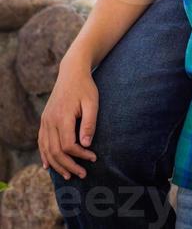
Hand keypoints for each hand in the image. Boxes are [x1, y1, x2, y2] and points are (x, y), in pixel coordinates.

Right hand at [38, 61, 98, 179]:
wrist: (71, 72)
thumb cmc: (85, 87)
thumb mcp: (92, 102)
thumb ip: (89, 123)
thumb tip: (86, 145)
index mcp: (62, 117)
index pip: (68, 145)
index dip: (80, 155)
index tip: (93, 158)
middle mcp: (50, 121)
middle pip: (55, 151)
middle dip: (69, 165)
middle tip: (82, 174)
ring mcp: (45, 120)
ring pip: (46, 149)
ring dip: (57, 165)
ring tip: (68, 175)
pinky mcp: (44, 119)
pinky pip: (41, 142)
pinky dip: (44, 155)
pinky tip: (48, 165)